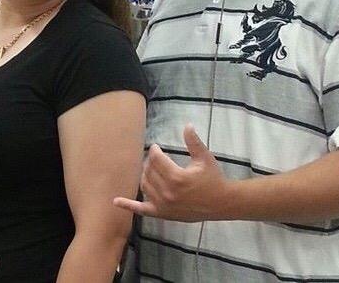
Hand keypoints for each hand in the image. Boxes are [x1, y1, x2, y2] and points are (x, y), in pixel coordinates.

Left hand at [113, 125, 231, 221]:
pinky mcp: (162, 214)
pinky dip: (128, 205)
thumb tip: (187, 124)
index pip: (156, 159)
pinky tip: (115, 201)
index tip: (155, 147)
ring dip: (144, 175)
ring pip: (144, 185)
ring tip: (150, 169)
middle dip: (150, 161)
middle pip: (149, 171)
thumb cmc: (214, 179)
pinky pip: (142, 210)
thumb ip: (193, 142)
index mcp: (177, 178)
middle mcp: (168, 193)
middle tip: (154, 157)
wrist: (222, 203)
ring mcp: (163, 205)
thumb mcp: (205, 158)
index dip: (154, 151)